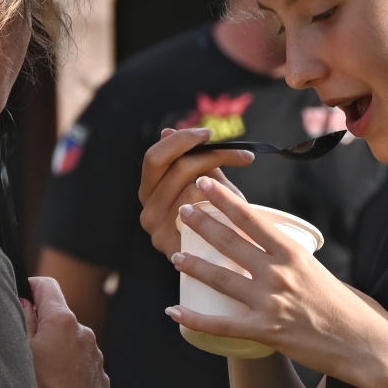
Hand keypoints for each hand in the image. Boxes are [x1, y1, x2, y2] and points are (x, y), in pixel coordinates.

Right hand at [22, 276, 108, 387]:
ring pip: (72, 343)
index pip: (47, 286)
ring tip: (40, 374)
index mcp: (63, 320)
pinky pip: (82, 365)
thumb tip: (26, 302)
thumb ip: (23, 319)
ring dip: (58, 350)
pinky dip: (69, 370)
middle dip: (43, 325)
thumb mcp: (19, 351)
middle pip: (60, 317)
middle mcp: (85, 333)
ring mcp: (96, 357)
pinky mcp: (100, 378)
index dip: (30, 288)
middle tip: (24, 347)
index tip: (20, 299)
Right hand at [138, 128, 255, 257]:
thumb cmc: (217, 214)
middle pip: (173, 169)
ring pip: (190, 188)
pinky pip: (200, 215)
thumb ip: (191, 159)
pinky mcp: (172, 249)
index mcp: (149, 190)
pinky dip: (219, 206)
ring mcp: (157, 231)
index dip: (181, 140)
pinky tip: (235, 205)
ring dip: (219, 181)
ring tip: (240, 181)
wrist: (229, 257)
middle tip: (238, 152)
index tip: (210, 133)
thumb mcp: (206, 183)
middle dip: (207, 154)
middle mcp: (146, 210)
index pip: (154, 157)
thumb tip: (166, 131)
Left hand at [166, 176, 387, 384]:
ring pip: (222, 278)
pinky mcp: (266, 331)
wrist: (364, 344)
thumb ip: (292, 259)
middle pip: (231, 242)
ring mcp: (271, 302)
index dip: (224, 199)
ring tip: (174, 255)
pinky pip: (222, 324)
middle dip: (202, 224)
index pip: (251, 218)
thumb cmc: (346, 307)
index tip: (204, 183)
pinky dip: (195, 318)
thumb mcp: (318, 271)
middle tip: (181, 211)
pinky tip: (174, 311)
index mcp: (293, 252)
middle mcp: (279, 273)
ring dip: (194, 265)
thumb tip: (270, 249)